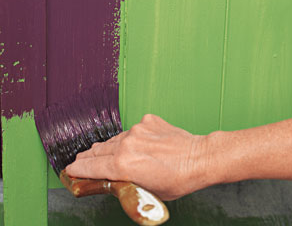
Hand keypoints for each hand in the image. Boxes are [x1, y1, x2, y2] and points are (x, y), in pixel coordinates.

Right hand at [65, 114, 210, 199]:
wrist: (199, 158)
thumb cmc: (177, 179)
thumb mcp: (145, 191)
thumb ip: (122, 182)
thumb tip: (109, 179)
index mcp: (122, 165)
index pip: (89, 166)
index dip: (77, 169)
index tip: (70, 170)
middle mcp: (126, 143)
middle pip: (98, 150)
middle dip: (89, 158)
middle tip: (83, 162)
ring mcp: (137, 129)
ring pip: (115, 140)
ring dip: (110, 148)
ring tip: (111, 155)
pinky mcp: (147, 121)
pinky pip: (132, 130)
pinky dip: (132, 138)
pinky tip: (140, 146)